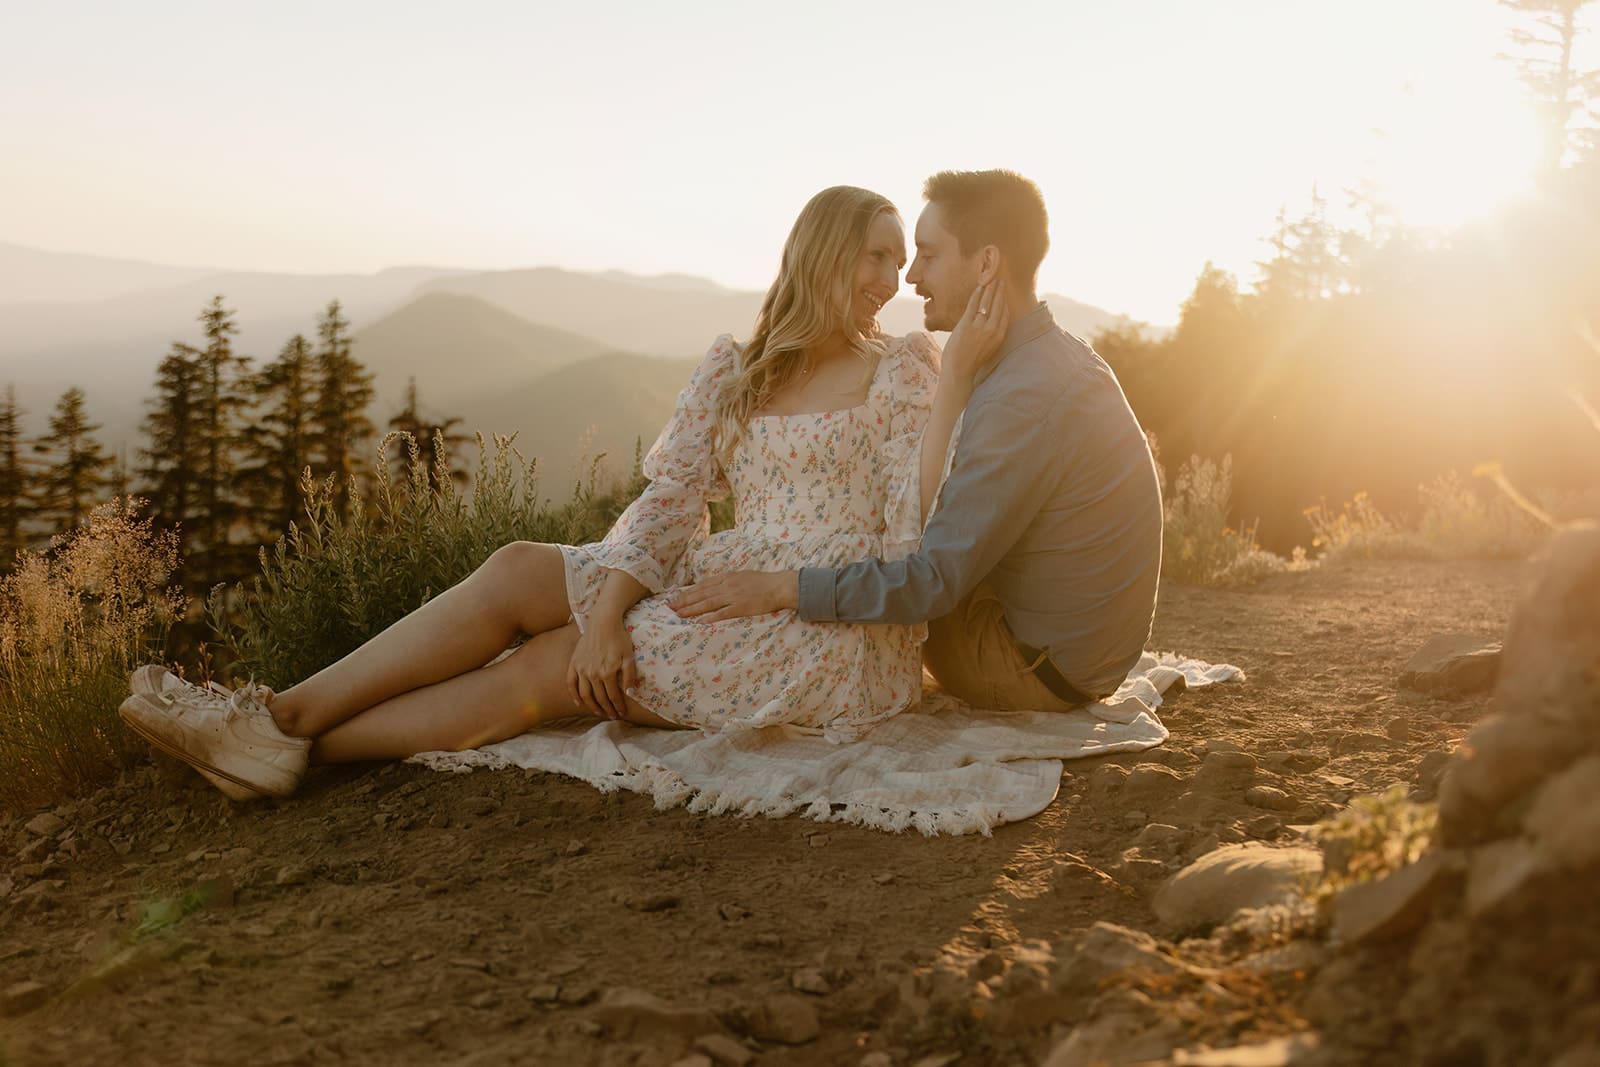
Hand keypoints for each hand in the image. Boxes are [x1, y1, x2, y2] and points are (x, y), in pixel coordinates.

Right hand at [566, 620, 638, 719]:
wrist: (603, 621)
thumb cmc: (619, 637)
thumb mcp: (629, 655)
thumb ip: (629, 675)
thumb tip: (629, 693)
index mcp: (608, 672)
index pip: (614, 696)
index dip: (618, 707)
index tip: (622, 713)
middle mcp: (593, 673)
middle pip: (600, 698)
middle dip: (607, 709)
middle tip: (613, 716)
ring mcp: (582, 669)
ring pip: (585, 694)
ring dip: (592, 706)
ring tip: (598, 712)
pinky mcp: (574, 663)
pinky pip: (571, 683)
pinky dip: (574, 695)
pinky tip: (579, 703)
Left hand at [671, 570, 797, 622]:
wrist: (778, 586)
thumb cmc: (763, 581)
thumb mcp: (742, 576)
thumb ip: (728, 581)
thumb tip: (715, 585)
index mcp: (726, 578)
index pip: (702, 586)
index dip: (687, 592)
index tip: (676, 598)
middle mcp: (726, 586)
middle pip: (701, 594)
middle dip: (684, 601)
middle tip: (670, 607)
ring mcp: (733, 596)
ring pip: (707, 603)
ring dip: (691, 609)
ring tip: (678, 614)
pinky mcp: (740, 607)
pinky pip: (722, 613)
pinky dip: (709, 617)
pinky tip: (699, 622)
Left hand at [941, 278, 1009, 386]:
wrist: (959, 370)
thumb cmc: (972, 360)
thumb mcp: (989, 347)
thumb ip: (992, 333)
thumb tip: (991, 320)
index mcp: (999, 335)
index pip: (1005, 312)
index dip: (1004, 300)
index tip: (1004, 292)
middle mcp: (992, 329)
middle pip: (998, 304)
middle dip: (999, 290)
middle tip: (1000, 280)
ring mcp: (979, 326)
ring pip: (987, 301)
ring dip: (989, 288)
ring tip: (991, 279)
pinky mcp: (967, 324)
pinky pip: (974, 304)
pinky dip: (977, 293)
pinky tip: (979, 286)